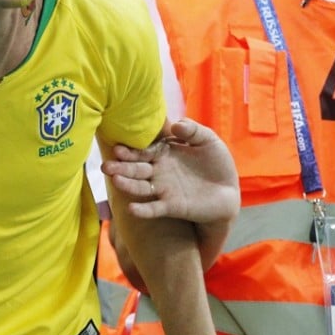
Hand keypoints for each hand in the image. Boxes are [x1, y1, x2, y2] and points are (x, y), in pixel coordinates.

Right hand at [101, 119, 238, 224]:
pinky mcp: (172, 206)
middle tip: (106, 166)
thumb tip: (175, 124)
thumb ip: (193, 130)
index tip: (117, 148)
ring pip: (141, 187)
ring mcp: (164, 190)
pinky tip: (132, 209)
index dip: (130, 151)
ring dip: (127, 185)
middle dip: (120, 168)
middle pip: (136, 169)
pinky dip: (143, 209)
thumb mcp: (208, 140)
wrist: (229, 190)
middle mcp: (158, 172)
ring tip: (115, 181)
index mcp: (163, 154)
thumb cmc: (216, 162)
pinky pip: (155, 208)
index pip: (143, 151)